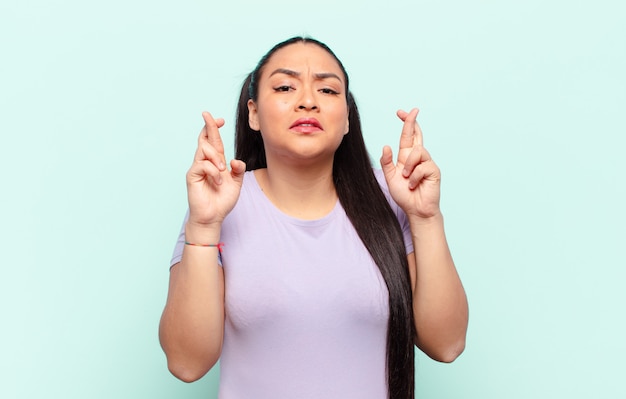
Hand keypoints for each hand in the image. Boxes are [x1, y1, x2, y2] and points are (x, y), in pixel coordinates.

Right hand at [186, 112, 245, 226]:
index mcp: (215, 162)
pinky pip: (202, 165)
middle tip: (209, 115)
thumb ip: (238, 170)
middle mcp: (205, 163)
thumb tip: (235, 160)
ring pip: (203, 150)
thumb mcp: (236, 183)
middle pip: (205, 140)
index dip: (215, 129)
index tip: (220, 119)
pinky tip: (218, 181)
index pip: (214, 142)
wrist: (213, 217)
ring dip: (215, 157)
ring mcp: (197, 169)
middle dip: (208, 126)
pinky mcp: (192, 176)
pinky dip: (213, 171)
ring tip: (222, 169)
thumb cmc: (222, 200)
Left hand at [380, 108, 440, 218]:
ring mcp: (427, 163)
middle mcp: (418, 158)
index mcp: (406, 157)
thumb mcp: (390, 177)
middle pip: (416, 135)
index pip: (407, 136)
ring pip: (417, 152)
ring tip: (407, 179)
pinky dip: (414, 177)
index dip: (406, 123)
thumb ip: (387, 162)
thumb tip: (386, 146)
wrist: (415, 210)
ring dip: (408, 166)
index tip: (401, 112)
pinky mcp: (434, 171)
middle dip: (412, 122)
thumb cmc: (404, 195)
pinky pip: (422, 166)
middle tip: (412, 110)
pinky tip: (415, 185)